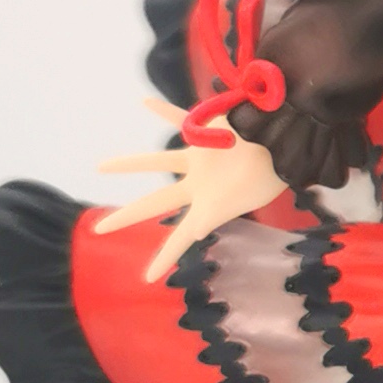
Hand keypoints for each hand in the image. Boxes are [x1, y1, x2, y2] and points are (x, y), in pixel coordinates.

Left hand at [93, 103, 285, 282]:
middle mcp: (196, 185)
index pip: (180, 237)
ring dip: (129, 164)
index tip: (147, 280)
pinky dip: (163, 112)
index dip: (165, 258)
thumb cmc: (267, 173)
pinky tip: (144, 103)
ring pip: (155, 162)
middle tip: (98, 230)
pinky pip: (180, 118)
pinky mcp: (203, 132)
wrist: (284, 141)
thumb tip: (196, 229)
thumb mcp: (240, 201)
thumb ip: (212, 215)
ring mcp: (197, 159)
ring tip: (99, 167)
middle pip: (153, 203)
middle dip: (126, 217)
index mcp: (206, 205)